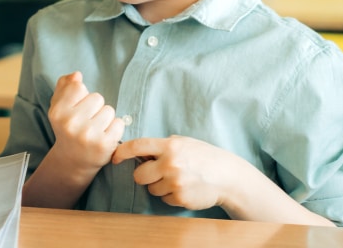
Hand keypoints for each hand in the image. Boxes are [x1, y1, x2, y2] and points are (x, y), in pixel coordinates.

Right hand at [47, 71, 124, 174]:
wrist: (73, 161)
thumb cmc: (68, 128)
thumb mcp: (59, 107)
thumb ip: (64, 86)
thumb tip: (77, 75)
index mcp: (58, 112)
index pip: (78, 87)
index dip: (81, 96)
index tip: (76, 109)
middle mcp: (71, 123)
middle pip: (97, 97)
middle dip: (95, 108)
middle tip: (87, 122)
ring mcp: (88, 134)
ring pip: (109, 110)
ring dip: (105, 118)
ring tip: (95, 130)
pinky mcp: (104, 145)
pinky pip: (119, 123)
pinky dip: (115, 129)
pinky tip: (104, 137)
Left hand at [112, 135, 237, 210]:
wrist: (227, 176)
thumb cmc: (203, 156)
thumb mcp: (183, 143)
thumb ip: (161, 146)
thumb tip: (136, 151)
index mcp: (169, 146)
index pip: (136, 146)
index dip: (121, 152)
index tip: (115, 158)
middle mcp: (170, 163)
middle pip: (138, 175)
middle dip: (143, 175)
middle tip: (155, 173)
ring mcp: (175, 182)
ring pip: (151, 189)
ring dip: (158, 186)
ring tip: (175, 179)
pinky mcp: (180, 198)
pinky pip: (164, 199)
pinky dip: (170, 195)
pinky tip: (183, 188)